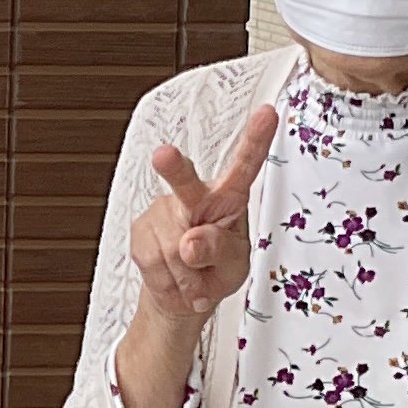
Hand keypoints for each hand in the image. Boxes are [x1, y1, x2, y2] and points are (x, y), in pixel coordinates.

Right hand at [132, 107, 275, 325]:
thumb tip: (189, 243)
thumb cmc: (216, 271)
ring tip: (192, 278)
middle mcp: (194, 196)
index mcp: (229, 197)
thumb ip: (220, 251)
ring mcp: (163, 210)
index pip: (244, 166)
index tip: (267, 113)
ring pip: (171, 246)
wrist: (183, 294)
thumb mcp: (234, 265)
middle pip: (184, 181)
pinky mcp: (140, 229)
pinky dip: (166, 279)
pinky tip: (173, 278)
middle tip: (163, 155)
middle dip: (173, 169)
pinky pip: (152, 259)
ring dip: (184, 274)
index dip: (255, 140)